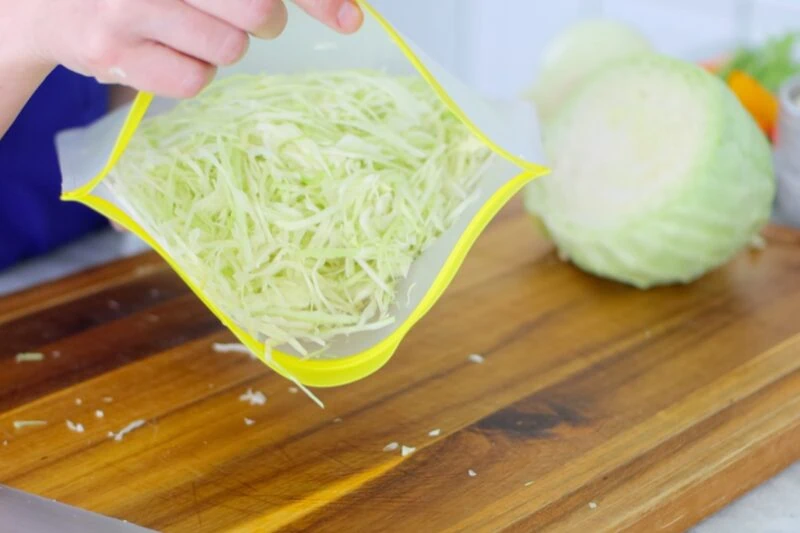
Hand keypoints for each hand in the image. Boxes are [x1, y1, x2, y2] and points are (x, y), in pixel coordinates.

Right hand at [18, 0, 362, 98]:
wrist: (40, 1)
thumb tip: (345, 9)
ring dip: (222, 44)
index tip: (350, 18)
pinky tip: (162, 49)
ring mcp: (127, 7)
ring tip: (182, 25)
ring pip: (228, 48)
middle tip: (238, 14)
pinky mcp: (112, 54)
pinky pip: (195, 81)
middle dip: (263, 19)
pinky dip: (192, 71)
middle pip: (257, 11)